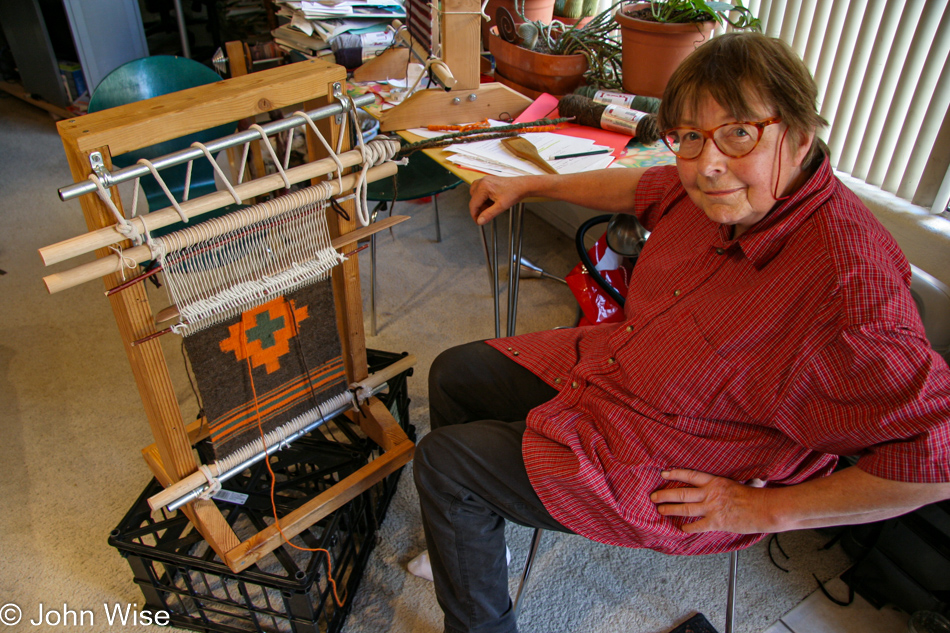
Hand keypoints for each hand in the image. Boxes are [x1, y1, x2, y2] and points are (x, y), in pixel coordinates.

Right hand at [468, 175, 529, 225]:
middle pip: (473, 199)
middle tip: (488, 213)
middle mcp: (482, 182)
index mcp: (483, 187)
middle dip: (479, 208)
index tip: (478, 221)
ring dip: (481, 203)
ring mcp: (485, 180)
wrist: (522, 186)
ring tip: (492, 206)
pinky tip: (492, 201)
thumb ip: (489, 214)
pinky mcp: (488, 181)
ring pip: (475, 195)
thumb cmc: (514, 192)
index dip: (474, 215)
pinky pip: (480, 191)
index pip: (473, 204)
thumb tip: (480, 220)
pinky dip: (484, 198)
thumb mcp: (501, 206)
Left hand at [650, 469, 771, 534]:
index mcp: (715, 482)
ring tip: (660, 510)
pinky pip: (697, 525)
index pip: (690, 475)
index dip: (675, 474)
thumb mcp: (743, 484)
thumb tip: (753, 481)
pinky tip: (682, 528)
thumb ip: (736, 484)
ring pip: (685, 508)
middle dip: (665, 495)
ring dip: (670, 510)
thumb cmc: (757, 496)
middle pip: (682, 493)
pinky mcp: (716, 522)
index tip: (664, 473)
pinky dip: (688, 527)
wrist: (764, 509)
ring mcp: (711, 508)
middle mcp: (710, 493)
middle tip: (654, 496)